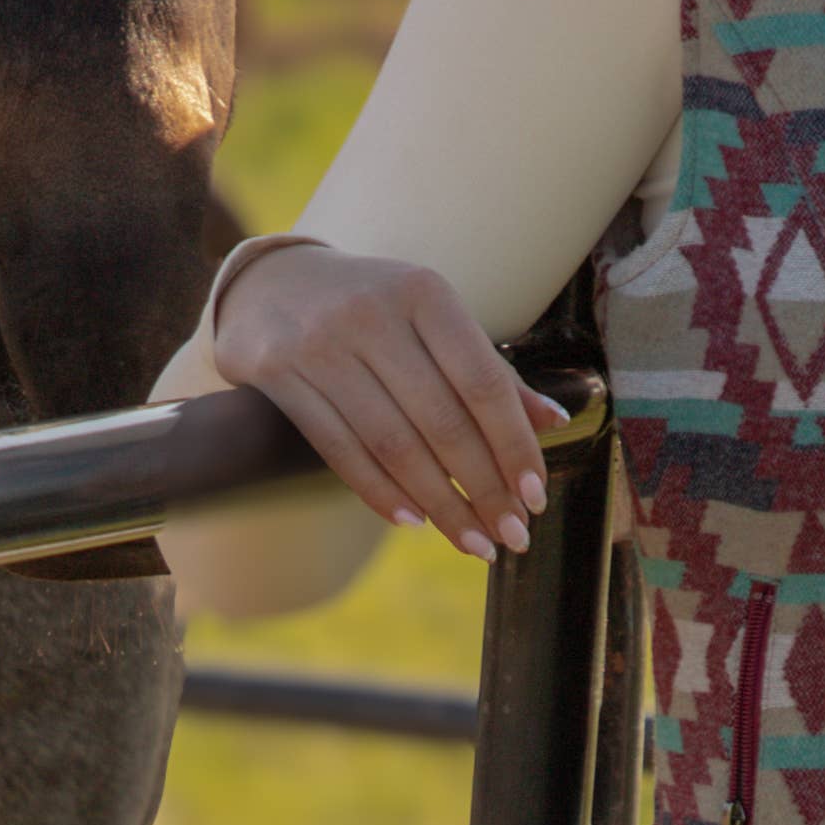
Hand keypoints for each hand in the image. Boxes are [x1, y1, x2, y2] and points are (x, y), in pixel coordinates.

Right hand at [209, 242, 551, 559]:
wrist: (270, 283)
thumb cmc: (374, 307)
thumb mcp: (433, 319)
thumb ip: (489, 370)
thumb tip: (554, 422)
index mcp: (423, 292)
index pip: (483, 382)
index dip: (514, 445)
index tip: (535, 497)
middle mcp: (371, 314)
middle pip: (441, 422)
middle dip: (484, 489)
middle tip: (511, 536)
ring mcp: (320, 345)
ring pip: (393, 445)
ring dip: (440, 504)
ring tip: (472, 542)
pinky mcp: (278, 374)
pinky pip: (340, 450)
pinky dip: (381, 493)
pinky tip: (414, 521)